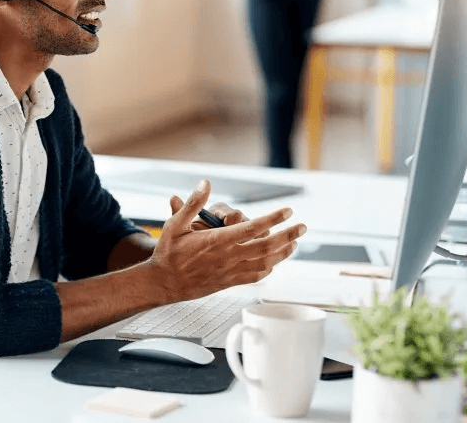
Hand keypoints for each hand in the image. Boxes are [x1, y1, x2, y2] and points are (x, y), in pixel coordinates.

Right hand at [149, 179, 305, 302]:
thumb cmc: (169, 254)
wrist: (163, 283)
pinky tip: (274, 262)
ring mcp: (230, 271)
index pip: (253, 228)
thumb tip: (206, 183)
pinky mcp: (229, 282)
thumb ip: (193, 203)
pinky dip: (269, 269)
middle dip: (288, 235)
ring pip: (265, 262)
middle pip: (266, 246)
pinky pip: (255, 276)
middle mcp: (228, 257)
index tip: (287, 210)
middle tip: (303, 227)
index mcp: (218, 241)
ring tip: (295, 243)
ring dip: (283, 252)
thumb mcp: (175, 224)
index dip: (274, 218)